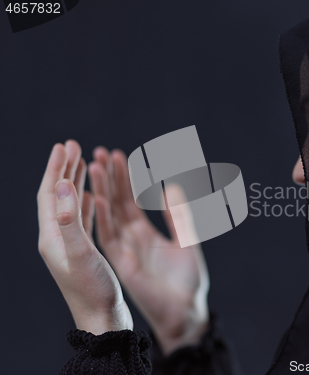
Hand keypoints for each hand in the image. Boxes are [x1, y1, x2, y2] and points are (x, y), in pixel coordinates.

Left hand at [37, 141, 132, 334]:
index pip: (50, 194)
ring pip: (69, 205)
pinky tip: (89, 196)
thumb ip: (69, 219)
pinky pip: (80, 219)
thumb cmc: (94, 290)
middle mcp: (57, 238)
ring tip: (83, 164)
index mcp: (53, 237)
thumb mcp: (80, 254)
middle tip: (74, 146)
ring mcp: (69, 245)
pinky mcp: (82, 251)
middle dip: (64, 169)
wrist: (102, 318)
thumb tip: (62, 185)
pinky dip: (84, 202)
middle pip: (57, 196)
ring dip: (74, 182)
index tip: (65, 145)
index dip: (55, 169)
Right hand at [88, 147, 208, 354]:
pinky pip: (109, 237)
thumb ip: (178, 215)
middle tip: (100, 152)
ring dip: (102, 191)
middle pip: (116, 203)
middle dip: (110, 178)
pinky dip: (104, 217)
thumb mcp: (186, 239)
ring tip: (96, 165)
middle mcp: (131, 239)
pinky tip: (98, 197)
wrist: (187, 309)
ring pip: (109, 215)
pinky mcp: (123, 264)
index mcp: (145, 233)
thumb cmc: (188, 279)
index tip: (118, 155)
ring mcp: (125, 250)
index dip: (126, 178)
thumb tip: (171, 187)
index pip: (131, 200)